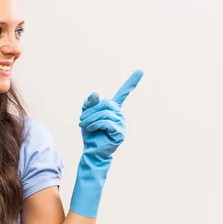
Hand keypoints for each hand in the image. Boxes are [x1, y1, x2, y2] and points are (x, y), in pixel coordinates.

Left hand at [70, 70, 142, 217]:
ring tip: (84, 126)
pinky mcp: (120, 133)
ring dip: (91, 119)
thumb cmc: (90, 134)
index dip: (131, 82)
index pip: (124, 93)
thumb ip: (90, 104)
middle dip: (91, 111)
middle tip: (81, 120)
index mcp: (113, 109)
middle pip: (106, 103)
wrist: (91, 152)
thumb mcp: (86, 115)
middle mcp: (120, 115)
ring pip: (105, 113)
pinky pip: (107, 123)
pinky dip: (96, 124)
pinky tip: (91, 129)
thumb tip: (96, 94)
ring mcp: (122, 124)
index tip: (140, 71)